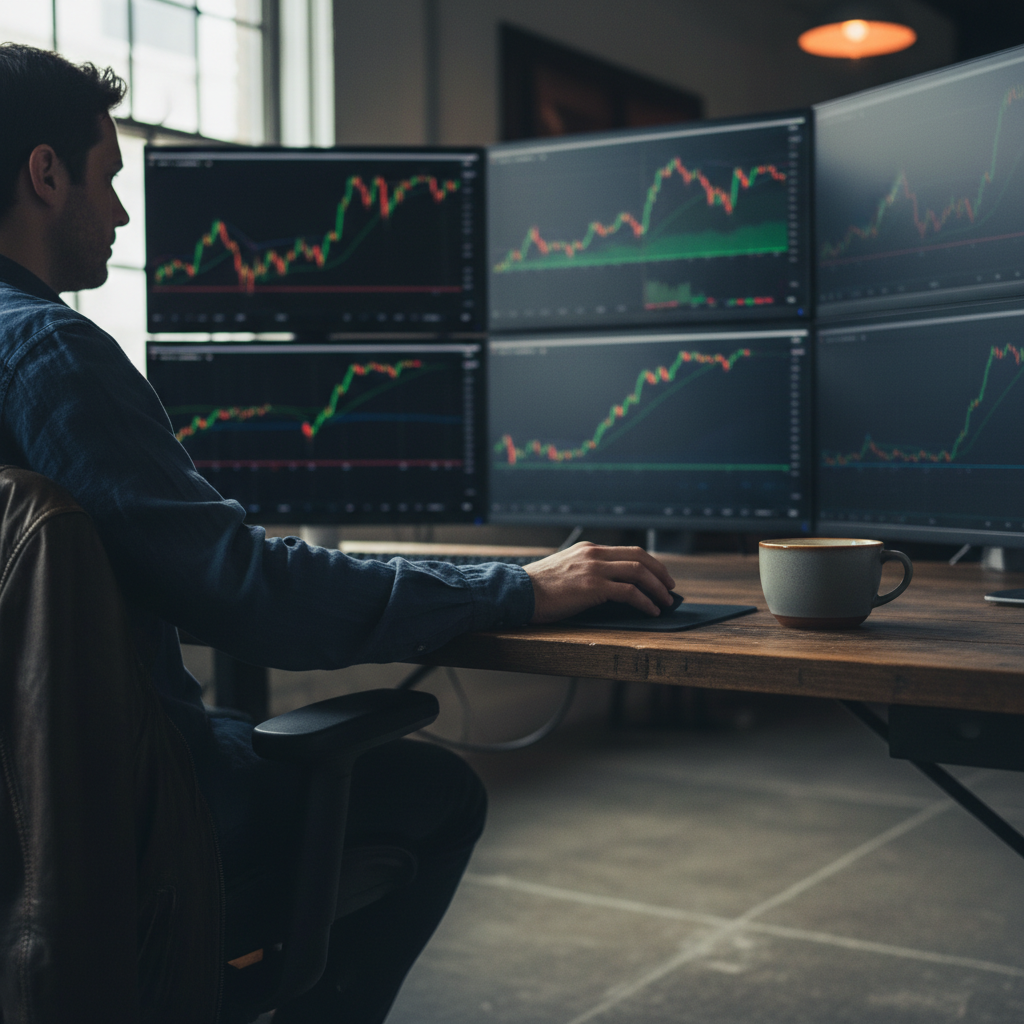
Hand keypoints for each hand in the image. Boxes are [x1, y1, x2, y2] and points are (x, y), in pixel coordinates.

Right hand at [523, 542, 675, 623]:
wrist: (519, 592)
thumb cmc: (538, 589)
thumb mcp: (565, 570)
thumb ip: (587, 572)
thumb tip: (610, 588)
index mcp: (589, 549)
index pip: (629, 551)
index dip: (649, 563)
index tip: (659, 575)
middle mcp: (594, 554)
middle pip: (640, 557)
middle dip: (660, 572)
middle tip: (670, 587)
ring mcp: (594, 569)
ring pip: (639, 572)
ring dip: (657, 588)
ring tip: (665, 601)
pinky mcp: (593, 586)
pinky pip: (629, 592)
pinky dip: (645, 602)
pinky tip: (651, 611)